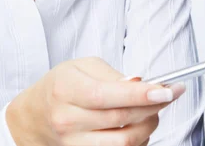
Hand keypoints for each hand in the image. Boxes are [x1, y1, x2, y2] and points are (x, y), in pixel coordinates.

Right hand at [5, 57, 184, 145]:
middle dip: (154, 107)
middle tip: (169, 94)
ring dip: (148, 126)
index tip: (168, 90)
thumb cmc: (62, 85)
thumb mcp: (83, 66)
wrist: (34, 115)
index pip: (109, 95)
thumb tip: (141, 84)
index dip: (142, 94)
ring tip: (153, 111)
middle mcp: (67, 119)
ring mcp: (73, 143)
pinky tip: (140, 126)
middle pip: (121, 119)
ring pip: (124, 142)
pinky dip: (137, 141)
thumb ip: (113, 74)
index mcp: (66, 89)